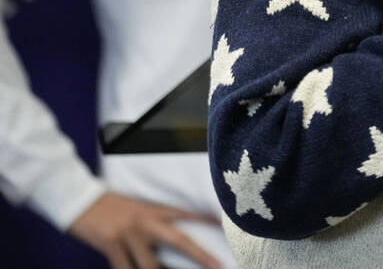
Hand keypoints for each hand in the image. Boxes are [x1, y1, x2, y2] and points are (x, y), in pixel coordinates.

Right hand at [68, 191, 221, 268]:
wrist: (77, 198)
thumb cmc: (106, 206)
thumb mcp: (134, 208)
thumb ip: (151, 221)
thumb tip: (165, 242)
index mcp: (153, 209)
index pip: (187, 215)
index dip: (207, 223)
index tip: (226, 228)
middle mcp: (146, 221)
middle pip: (180, 241)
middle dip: (201, 255)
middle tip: (218, 266)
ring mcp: (129, 233)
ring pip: (151, 264)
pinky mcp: (111, 244)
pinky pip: (124, 268)